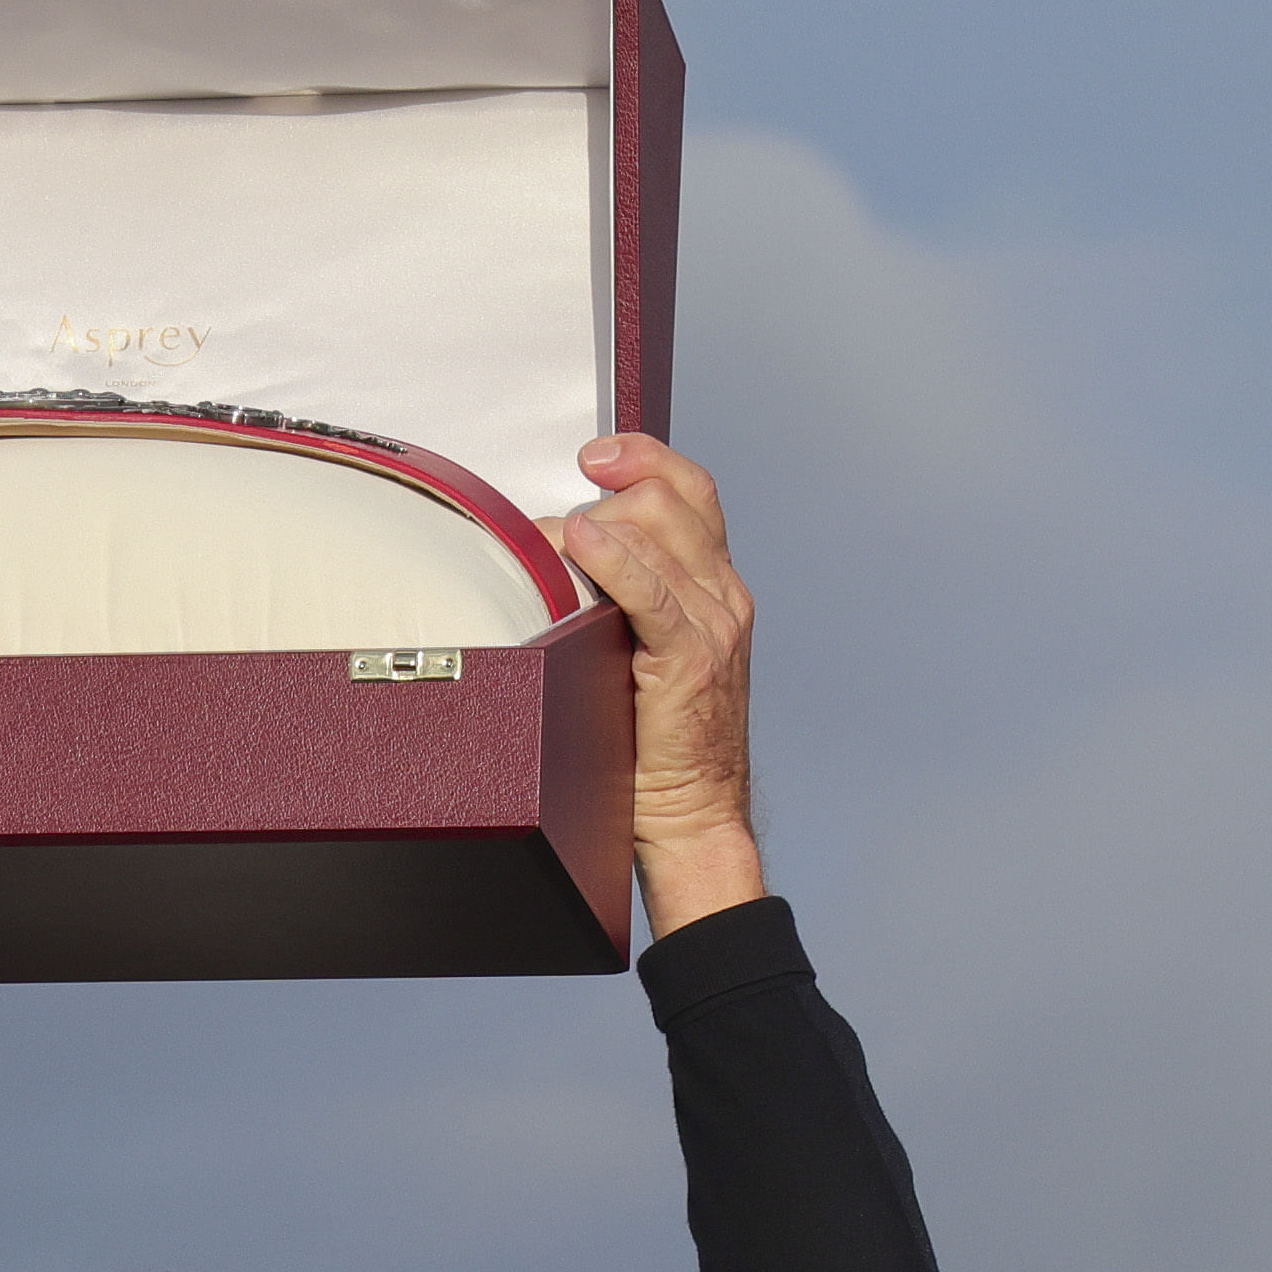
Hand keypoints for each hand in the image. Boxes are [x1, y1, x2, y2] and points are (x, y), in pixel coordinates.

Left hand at [543, 433, 766, 938]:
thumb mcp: (634, 655)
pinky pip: (654, 594)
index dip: (643, 458)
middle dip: (602, 503)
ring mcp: (714, 625)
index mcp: (716, 587)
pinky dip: (616, 563)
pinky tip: (581, 548)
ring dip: (590, 533)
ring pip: (657, 534)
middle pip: (666, 500)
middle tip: (551, 541)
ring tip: (548, 560)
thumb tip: (553, 560)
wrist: (688, 816)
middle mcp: (724, 596)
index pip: (689, 490)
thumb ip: (617, 605)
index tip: (594, 455)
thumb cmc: (649, 743)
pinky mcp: (693, 661)